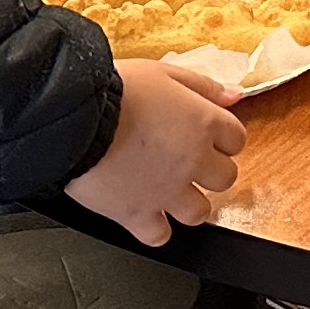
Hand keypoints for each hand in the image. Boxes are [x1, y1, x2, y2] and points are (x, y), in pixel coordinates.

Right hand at [60, 60, 248, 247]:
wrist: (73, 118)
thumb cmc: (112, 91)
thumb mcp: (163, 71)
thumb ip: (203, 85)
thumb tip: (233, 94)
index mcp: (203, 123)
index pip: (236, 139)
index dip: (222, 138)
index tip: (209, 136)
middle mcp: (192, 161)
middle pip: (226, 178)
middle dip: (211, 171)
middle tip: (189, 162)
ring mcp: (167, 192)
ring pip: (199, 212)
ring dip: (188, 203)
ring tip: (170, 190)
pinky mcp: (138, 214)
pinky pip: (159, 236)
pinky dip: (155, 229)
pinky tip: (147, 215)